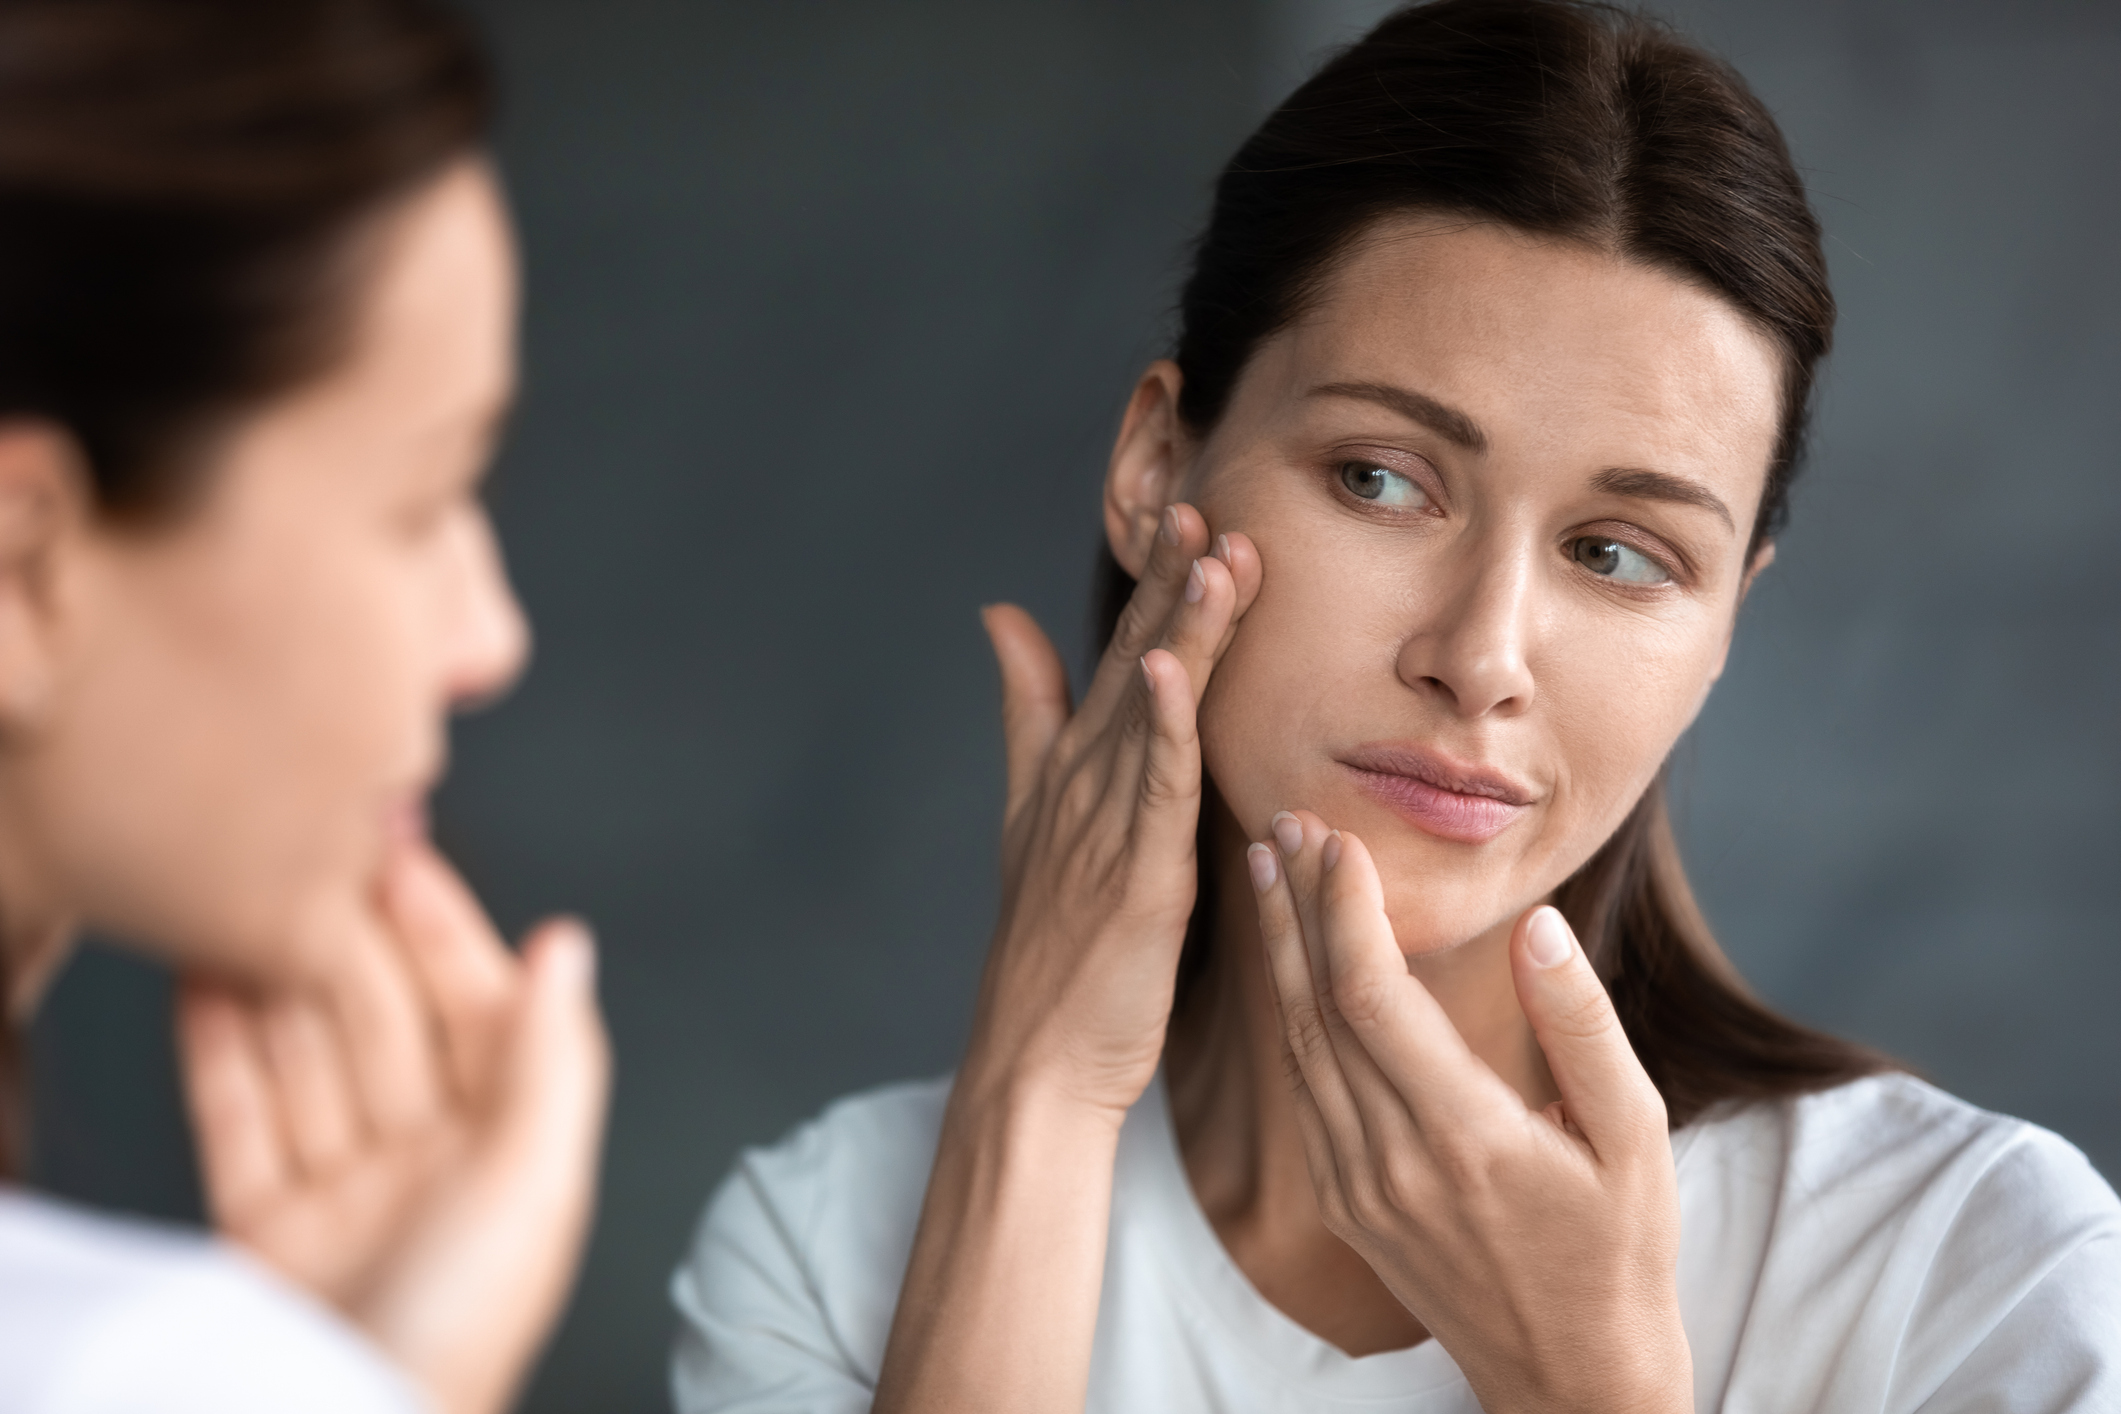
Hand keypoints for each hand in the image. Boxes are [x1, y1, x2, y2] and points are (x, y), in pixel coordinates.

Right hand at [177, 841, 609, 1413]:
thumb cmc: (460, 1332)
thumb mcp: (531, 1184)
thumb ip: (552, 1057)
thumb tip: (570, 945)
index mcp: (510, 1152)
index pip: (480, 1010)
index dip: (443, 930)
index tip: (404, 856)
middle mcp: (431, 1168)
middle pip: (386, 1027)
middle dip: (351, 944)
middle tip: (311, 863)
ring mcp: (347, 1199)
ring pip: (310, 1063)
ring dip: (280, 983)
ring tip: (248, 905)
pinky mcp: (268, 1234)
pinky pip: (240, 1122)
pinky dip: (219, 1052)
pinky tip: (204, 986)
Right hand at [963, 504, 1259, 1122]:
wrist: (1034, 1061)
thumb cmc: (1050, 952)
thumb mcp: (1031, 815)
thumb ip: (1025, 714)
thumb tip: (1000, 616)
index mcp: (1075, 770)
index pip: (1123, 657)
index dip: (1155, 585)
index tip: (1188, 511)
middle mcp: (1085, 783)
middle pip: (1136, 665)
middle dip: (1168, 583)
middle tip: (1200, 501)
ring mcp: (1105, 827)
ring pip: (1152, 710)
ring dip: (1180, 630)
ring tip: (1208, 553)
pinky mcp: (1134, 876)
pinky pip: (1154, 788)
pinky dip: (1163, 726)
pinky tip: (1171, 669)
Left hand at [1249, 812, 1689, 1413]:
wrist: (1569, 1376)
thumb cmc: (1618, 1251)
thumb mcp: (1634, 1136)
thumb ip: (1581, 1027)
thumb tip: (1538, 926)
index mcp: (1464, 1138)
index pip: (1372, 999)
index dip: (1343, 911)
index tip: (1337, 839)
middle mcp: (1391, 1163)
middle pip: (1316, 1010)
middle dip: (1296, 908)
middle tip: (1286, 824)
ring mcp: (1357, 1188)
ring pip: (1296, 1048)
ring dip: (1279, 954)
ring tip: (1271, 872)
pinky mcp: (1344, 1204)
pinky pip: (1304, 1092)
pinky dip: (1290, 1015)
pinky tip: (1289, 965)